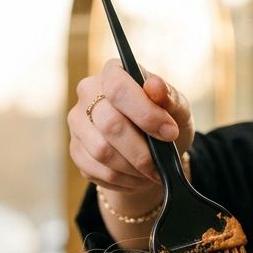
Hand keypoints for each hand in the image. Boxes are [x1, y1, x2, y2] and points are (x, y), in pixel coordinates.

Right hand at [68, 59, 194, 193]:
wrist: (153, 147)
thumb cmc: (165, 120)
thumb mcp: (176, 107)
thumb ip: (169, 97)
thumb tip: (155, 87)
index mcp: (113, 72)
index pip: (118, 88)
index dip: (145, 113)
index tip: (170, 134)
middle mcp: (88, 93)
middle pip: (109, 124)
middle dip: (141, 151)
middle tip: (161, 166)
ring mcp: (78, 123)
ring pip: (102, 151)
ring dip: (132, 169)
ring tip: (151, 173)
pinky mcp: (76, 150)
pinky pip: (96, 171)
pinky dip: (122, 180)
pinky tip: (137, 178)